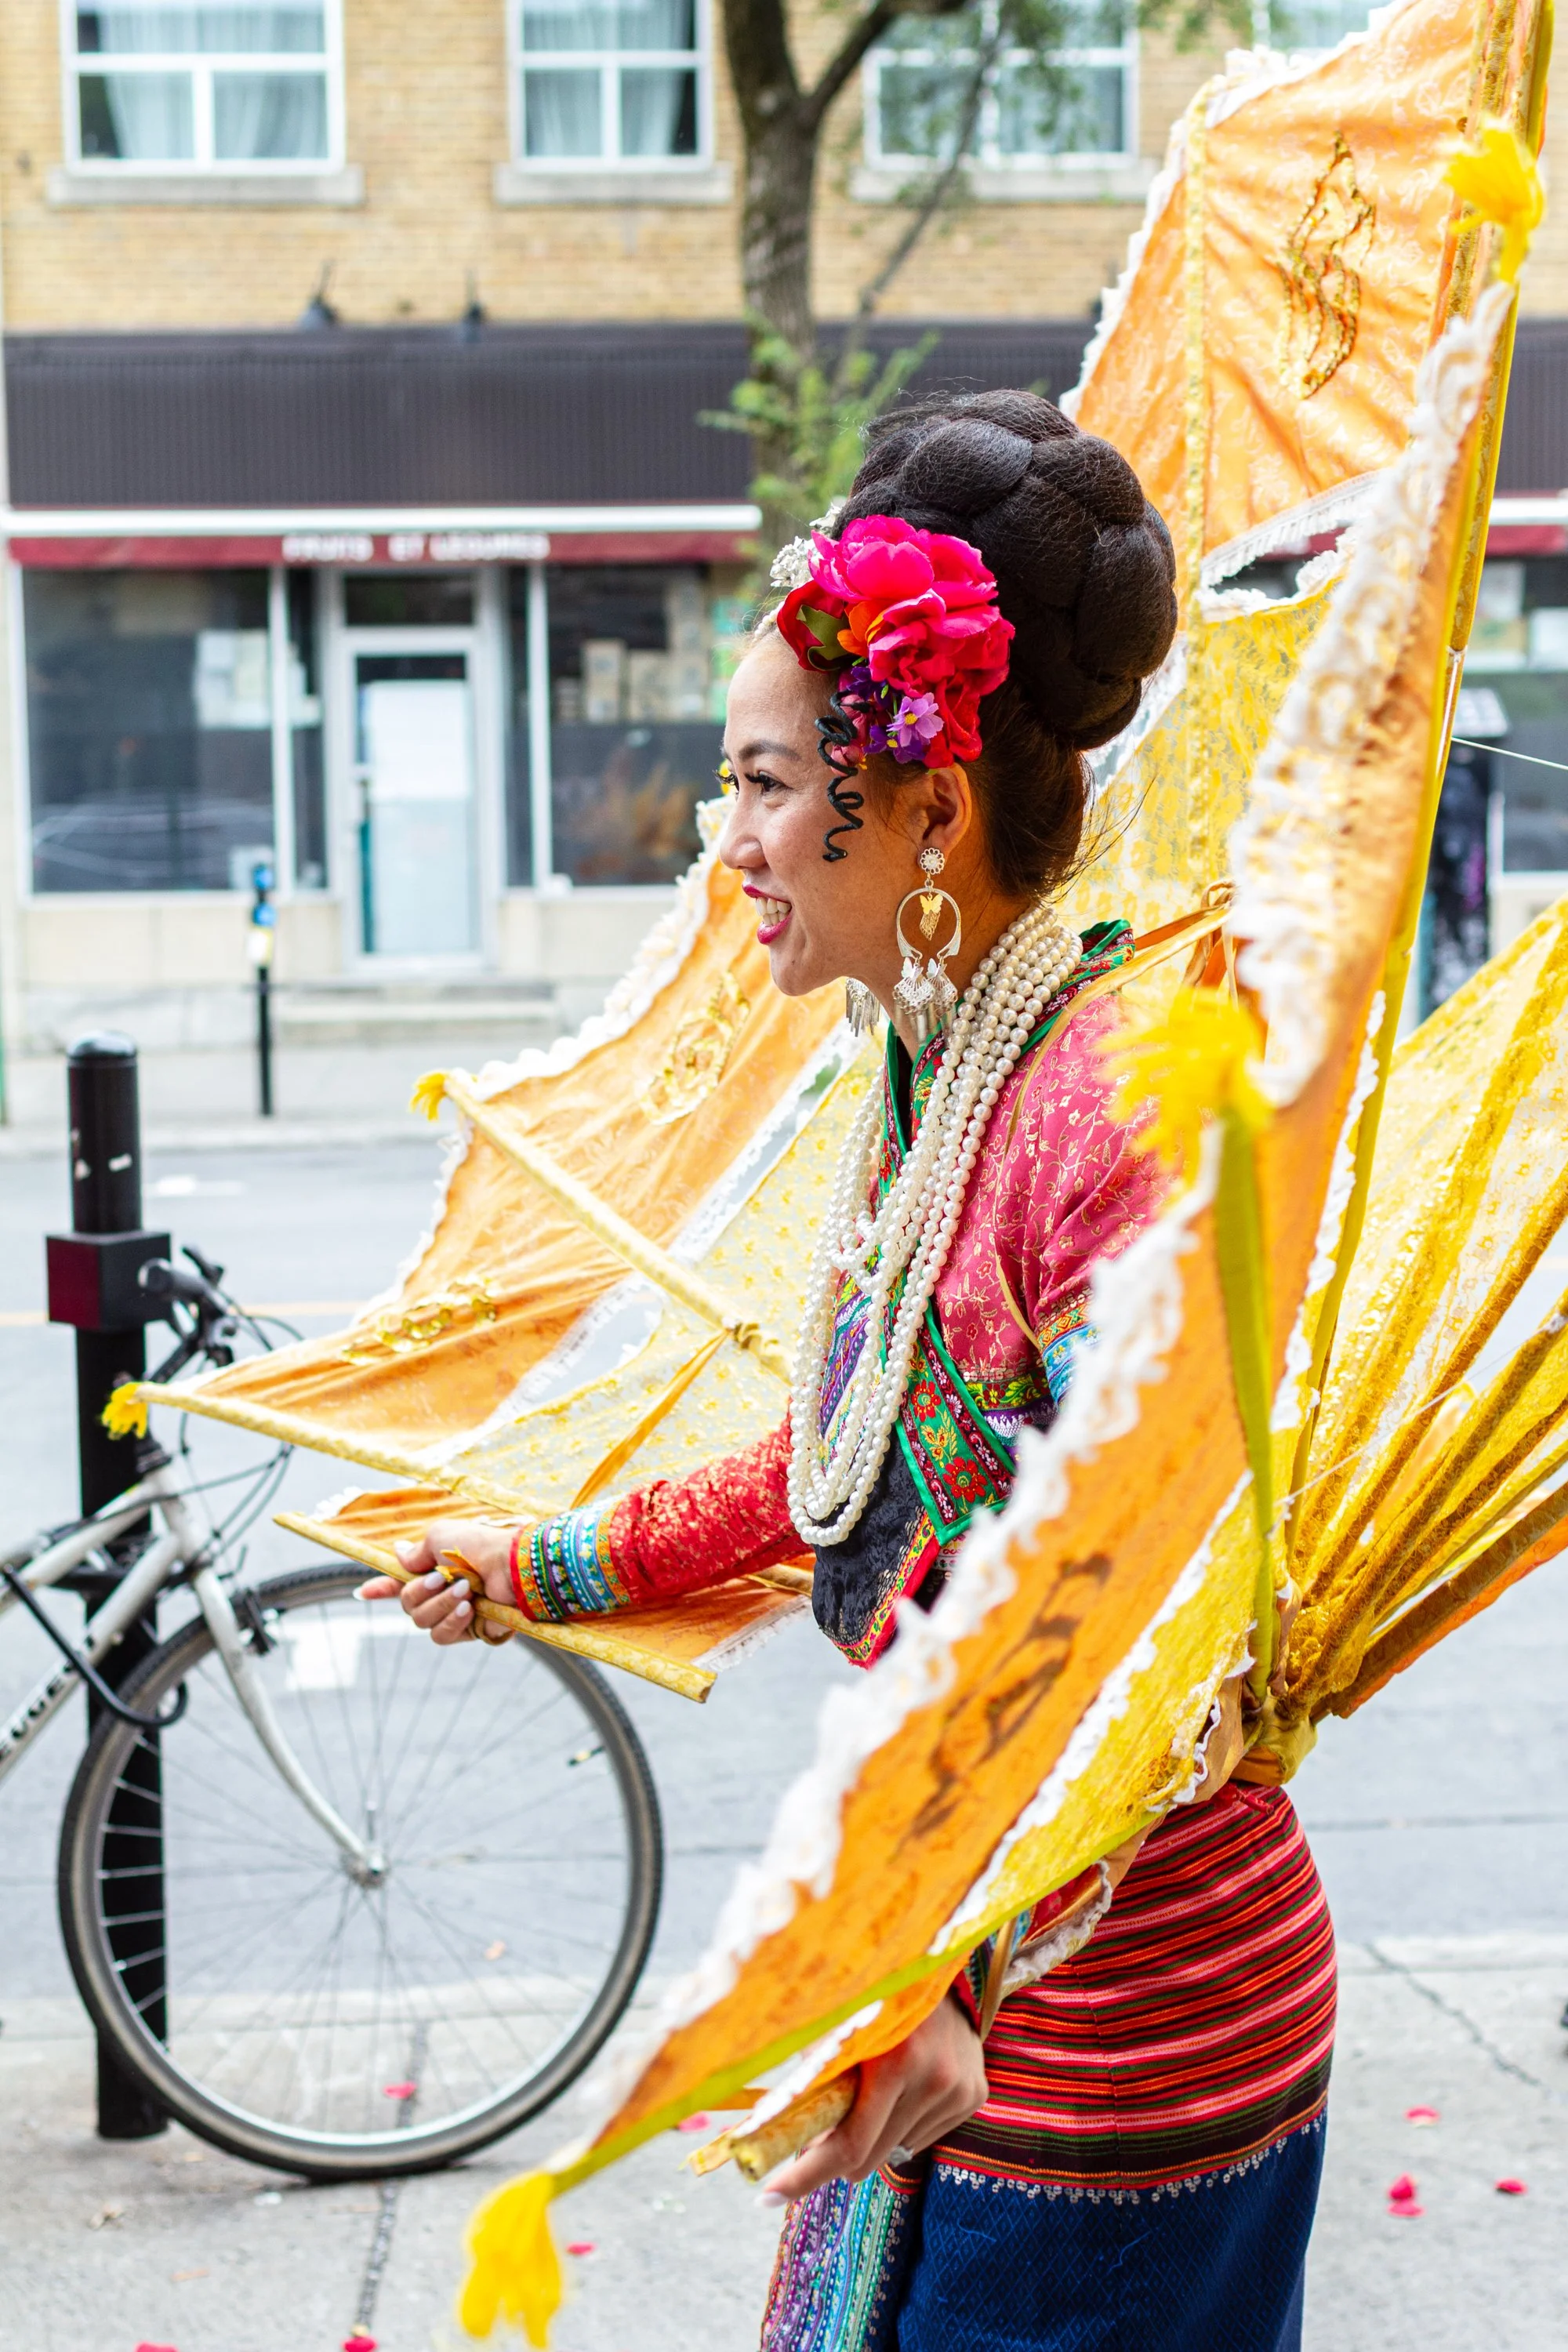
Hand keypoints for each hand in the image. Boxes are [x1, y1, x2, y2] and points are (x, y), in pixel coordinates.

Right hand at [357, 1517, 523, 1647]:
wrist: (513, 1566)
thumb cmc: (480, 1545)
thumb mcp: (441, 1537)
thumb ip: (416, 1552)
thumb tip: (396, 1553)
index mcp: (433, 1569)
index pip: (399, 1582)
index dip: (381, 1588)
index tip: (362, 1592)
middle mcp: (441, 1592)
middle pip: (407, 1605)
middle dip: (420, 1592)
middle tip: (443, 1578)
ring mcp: (454, 1613)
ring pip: (422, 1622)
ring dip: (439, 1605)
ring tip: (465, 1590)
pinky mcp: (469, 1630)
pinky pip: (442, 1635)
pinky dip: (452, 1621)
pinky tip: (468, 1609)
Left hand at [764, 1994, 986, 2199]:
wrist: (942, 1962)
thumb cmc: (873, 1993)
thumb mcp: (836, 2025)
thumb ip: (815, 2075)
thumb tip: (778, 2130)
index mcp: (894, 2060)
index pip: (849, 2145)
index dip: (805, 2177)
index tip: (767, 2198)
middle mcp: (933, 2079)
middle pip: (871, 2158)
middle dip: (836, 2157)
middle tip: (816, 2134)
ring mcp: (958, 2090)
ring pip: (896, 2150)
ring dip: (873, 2136)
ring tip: (870, 2092)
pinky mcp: (974, 2094)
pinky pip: (922, 2136)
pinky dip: (900, 2124)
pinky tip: (901, 2086)